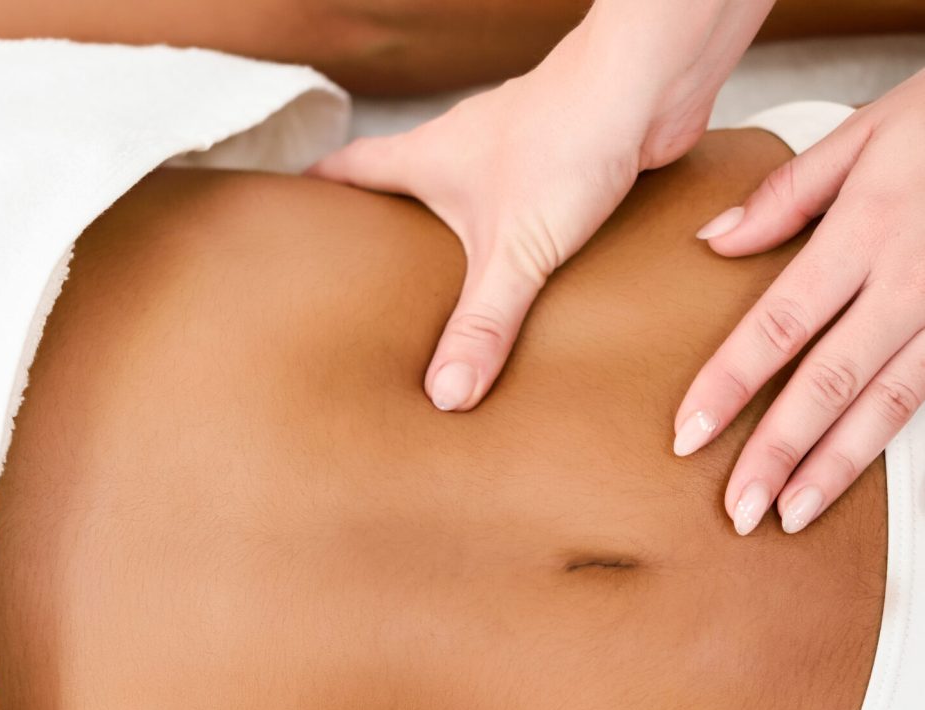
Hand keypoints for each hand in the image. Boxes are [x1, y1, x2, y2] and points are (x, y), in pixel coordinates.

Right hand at [311, 0, 773, 412]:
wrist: (650, 84)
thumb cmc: (570, 137)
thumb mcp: (514, 249)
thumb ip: (483, 323)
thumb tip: (447, 394)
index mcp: (427, 159)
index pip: (349, 168)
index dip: (316, 191)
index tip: (290, 219)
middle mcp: (460, 153)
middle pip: (400, 188)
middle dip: (380, 233)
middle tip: (361, 285)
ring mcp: (510, 159)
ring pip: (461, 203)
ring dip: (448, 243)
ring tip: (438, 299)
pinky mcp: (557, 171)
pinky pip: (517, 215)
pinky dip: (507, 246)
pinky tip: (520, 284)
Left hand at [676, 68, 924, 534]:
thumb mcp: (867, 133)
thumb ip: (787, 194)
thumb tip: (713, 240)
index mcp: (866, 231)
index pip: (779, 324)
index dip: (730, 385)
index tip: (688, 434)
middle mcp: (908, 282)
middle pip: (829, 382)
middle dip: (778, 452)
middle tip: (738, 508)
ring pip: (886, 405)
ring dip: (835, 468)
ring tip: (790, 515)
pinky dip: (886, 444)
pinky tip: (850, 477)